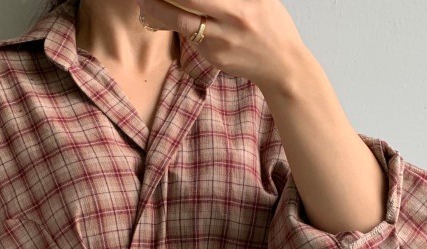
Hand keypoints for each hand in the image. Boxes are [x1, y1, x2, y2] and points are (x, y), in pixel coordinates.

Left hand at [134, 0, 311, 93]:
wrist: (281, 64)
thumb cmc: (271, 24)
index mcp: (242, 3)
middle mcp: (231, 20)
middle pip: (187, 3)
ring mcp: (220, 42)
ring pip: (181, 23)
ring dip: (158, 12)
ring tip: (145, 3)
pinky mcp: (213, 58)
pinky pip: (190, 37)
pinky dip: (174, 25)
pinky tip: (163, 18)